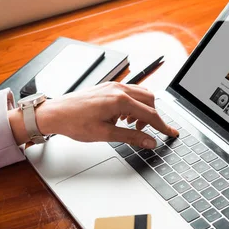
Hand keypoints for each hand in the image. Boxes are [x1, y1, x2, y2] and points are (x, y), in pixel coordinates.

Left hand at [11, 82, 177, 147]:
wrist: (55, 113)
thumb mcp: (105, 134)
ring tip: (132, 125)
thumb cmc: (75, 123)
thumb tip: (150, 142)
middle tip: (147, 132)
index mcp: (119, 100)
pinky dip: (134, 104)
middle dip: (153, 117)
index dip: (163, 126)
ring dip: (143, 110)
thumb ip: (131, 137)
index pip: (150, 114)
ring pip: (141, 94)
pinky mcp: (108, 86)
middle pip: (150, 100)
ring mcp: (113, 86)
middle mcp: (118, 89)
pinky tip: (123, 117)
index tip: (172, 133)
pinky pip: (130, 92)